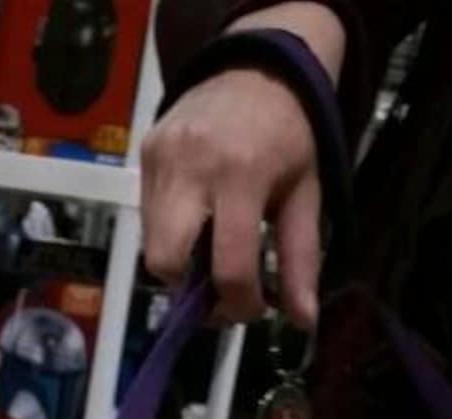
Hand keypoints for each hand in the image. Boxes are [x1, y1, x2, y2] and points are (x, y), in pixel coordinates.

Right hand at [140, 2, 345, 328]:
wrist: (258, 64)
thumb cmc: (289, 132)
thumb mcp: (306, 194)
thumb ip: (301, 260)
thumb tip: (303, 321)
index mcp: (242, 175)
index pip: (228, 267)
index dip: (240, 304)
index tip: (253, 308)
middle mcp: (192, 166)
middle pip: (167, 264)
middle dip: (191, 291)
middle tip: (218, 289)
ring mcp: (161, 157)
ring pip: (152, 246)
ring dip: (181, 265)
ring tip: (211, 251)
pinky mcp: (145, 153)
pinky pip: (148, 217)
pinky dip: (171, 233)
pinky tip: (197, 219)